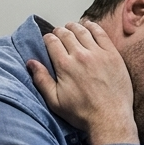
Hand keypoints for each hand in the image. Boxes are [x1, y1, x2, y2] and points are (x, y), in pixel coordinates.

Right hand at [27, 20, 138, 144]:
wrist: (110, 118)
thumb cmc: (82, 113)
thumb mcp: (55, 101)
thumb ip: (42, 80)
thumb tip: (31, 62)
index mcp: (64, 65)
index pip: (52, 42)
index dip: (48, 38)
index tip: (48, 40)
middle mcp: (80, 55)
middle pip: (66, 34)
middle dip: (59, 31)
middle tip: (58, 33)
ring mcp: (98, 53)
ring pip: (82, 31)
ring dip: (74, 26)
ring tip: (71, 26)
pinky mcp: (112, 55)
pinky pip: (101, 34)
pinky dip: (93, 27)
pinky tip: (89, 26)